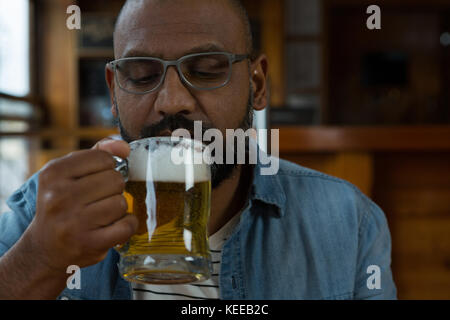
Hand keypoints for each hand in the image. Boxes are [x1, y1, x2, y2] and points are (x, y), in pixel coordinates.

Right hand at [26, 138, 137, 272]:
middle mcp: (60, 196)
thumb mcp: (69, 174)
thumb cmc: (62, 204)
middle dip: (113, 188)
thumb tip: (123, 146)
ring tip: (102, 213)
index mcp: (53, 173)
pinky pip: (127, 225)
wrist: (44, 248)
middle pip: (115, 179)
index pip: (104, 158)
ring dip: (118, 208)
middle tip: (99, 199)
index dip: (107, 168)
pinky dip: (127, 225)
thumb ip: (97, 153)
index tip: (96, 178)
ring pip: (121, 202)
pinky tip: (113, 226)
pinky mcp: (89, 243)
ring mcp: (74, 222)